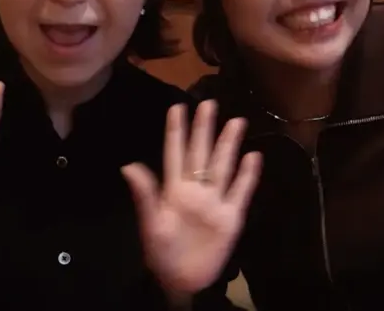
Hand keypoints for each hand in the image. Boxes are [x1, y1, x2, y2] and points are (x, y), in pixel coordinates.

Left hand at [122, 101, 261, 298]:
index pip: (176, 153)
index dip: (177, 131)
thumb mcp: (151, 223)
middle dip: (205, 129)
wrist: (182, 281)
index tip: (177, 106)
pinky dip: (248, 174)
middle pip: (202, 154)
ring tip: (236, 121)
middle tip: (209, 103)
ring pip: (223, 167)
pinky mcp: (231, 217)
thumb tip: (129, 165)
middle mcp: (196, 190)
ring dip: (229, 145)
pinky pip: (241, 191)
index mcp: (174, 190)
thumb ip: (145, 194)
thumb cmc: (161, 252)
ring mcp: (215, 202)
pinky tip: (254, 156)